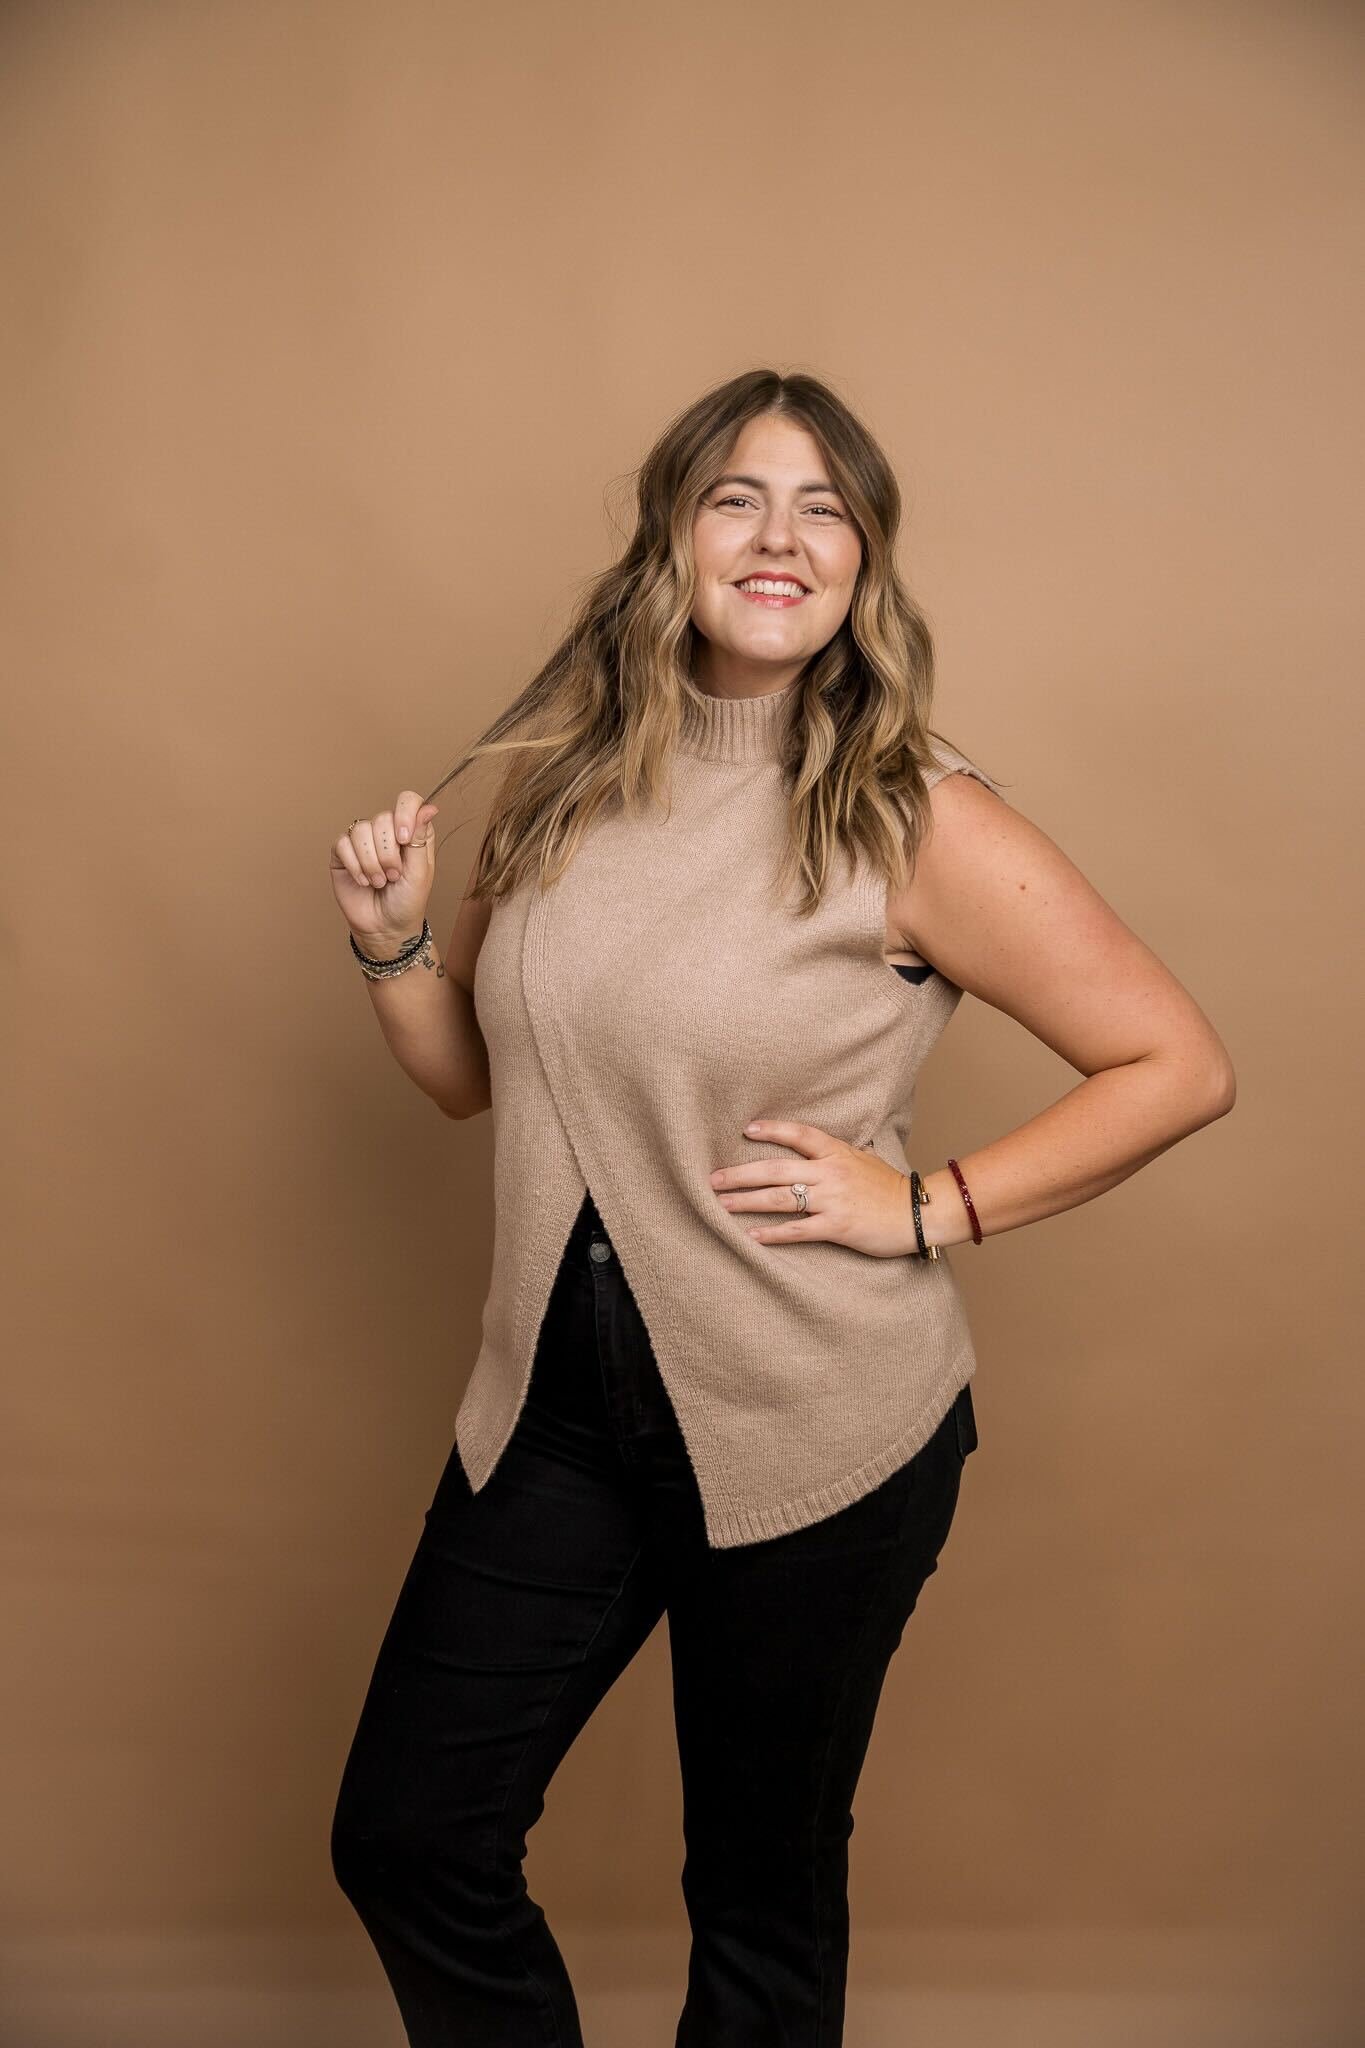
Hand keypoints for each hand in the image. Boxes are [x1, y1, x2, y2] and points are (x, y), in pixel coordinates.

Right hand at [329, 791, 439, 949]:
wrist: (385, 928)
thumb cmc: (407, 901)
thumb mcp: (421, 872)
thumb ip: (421, 838)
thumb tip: (429, 807)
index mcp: (411, 831)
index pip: (407, 801)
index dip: (404, 814)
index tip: (404, 839)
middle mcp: (386, 832)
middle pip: (381, 818)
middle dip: (388, 853)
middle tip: (394, 876)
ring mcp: (363, 842)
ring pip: (360, 831)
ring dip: (371, 862)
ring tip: (379, 882)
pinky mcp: (342, 854)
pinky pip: (342, 844)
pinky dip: (355, 866)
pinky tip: (363, 881)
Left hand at [708, 1118, 920, 1257]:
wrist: (920, 1214)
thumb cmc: (891, 1189)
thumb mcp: (865, 1160)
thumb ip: (838, 1154)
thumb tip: (817, 1149)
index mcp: (837, 1153)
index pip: (799, 1134)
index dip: (772, 1130)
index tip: (746, 1129)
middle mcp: (831, 1173)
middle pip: (776, 1169)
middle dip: (740, 1174)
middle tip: (713, 1178)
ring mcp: (833, 1200)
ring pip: (780, 1198)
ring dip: (747, 1202)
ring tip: (721, 1205)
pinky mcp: (837, 1226)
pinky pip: (798, 1230)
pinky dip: (773, 1234)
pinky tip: (752, 1236)